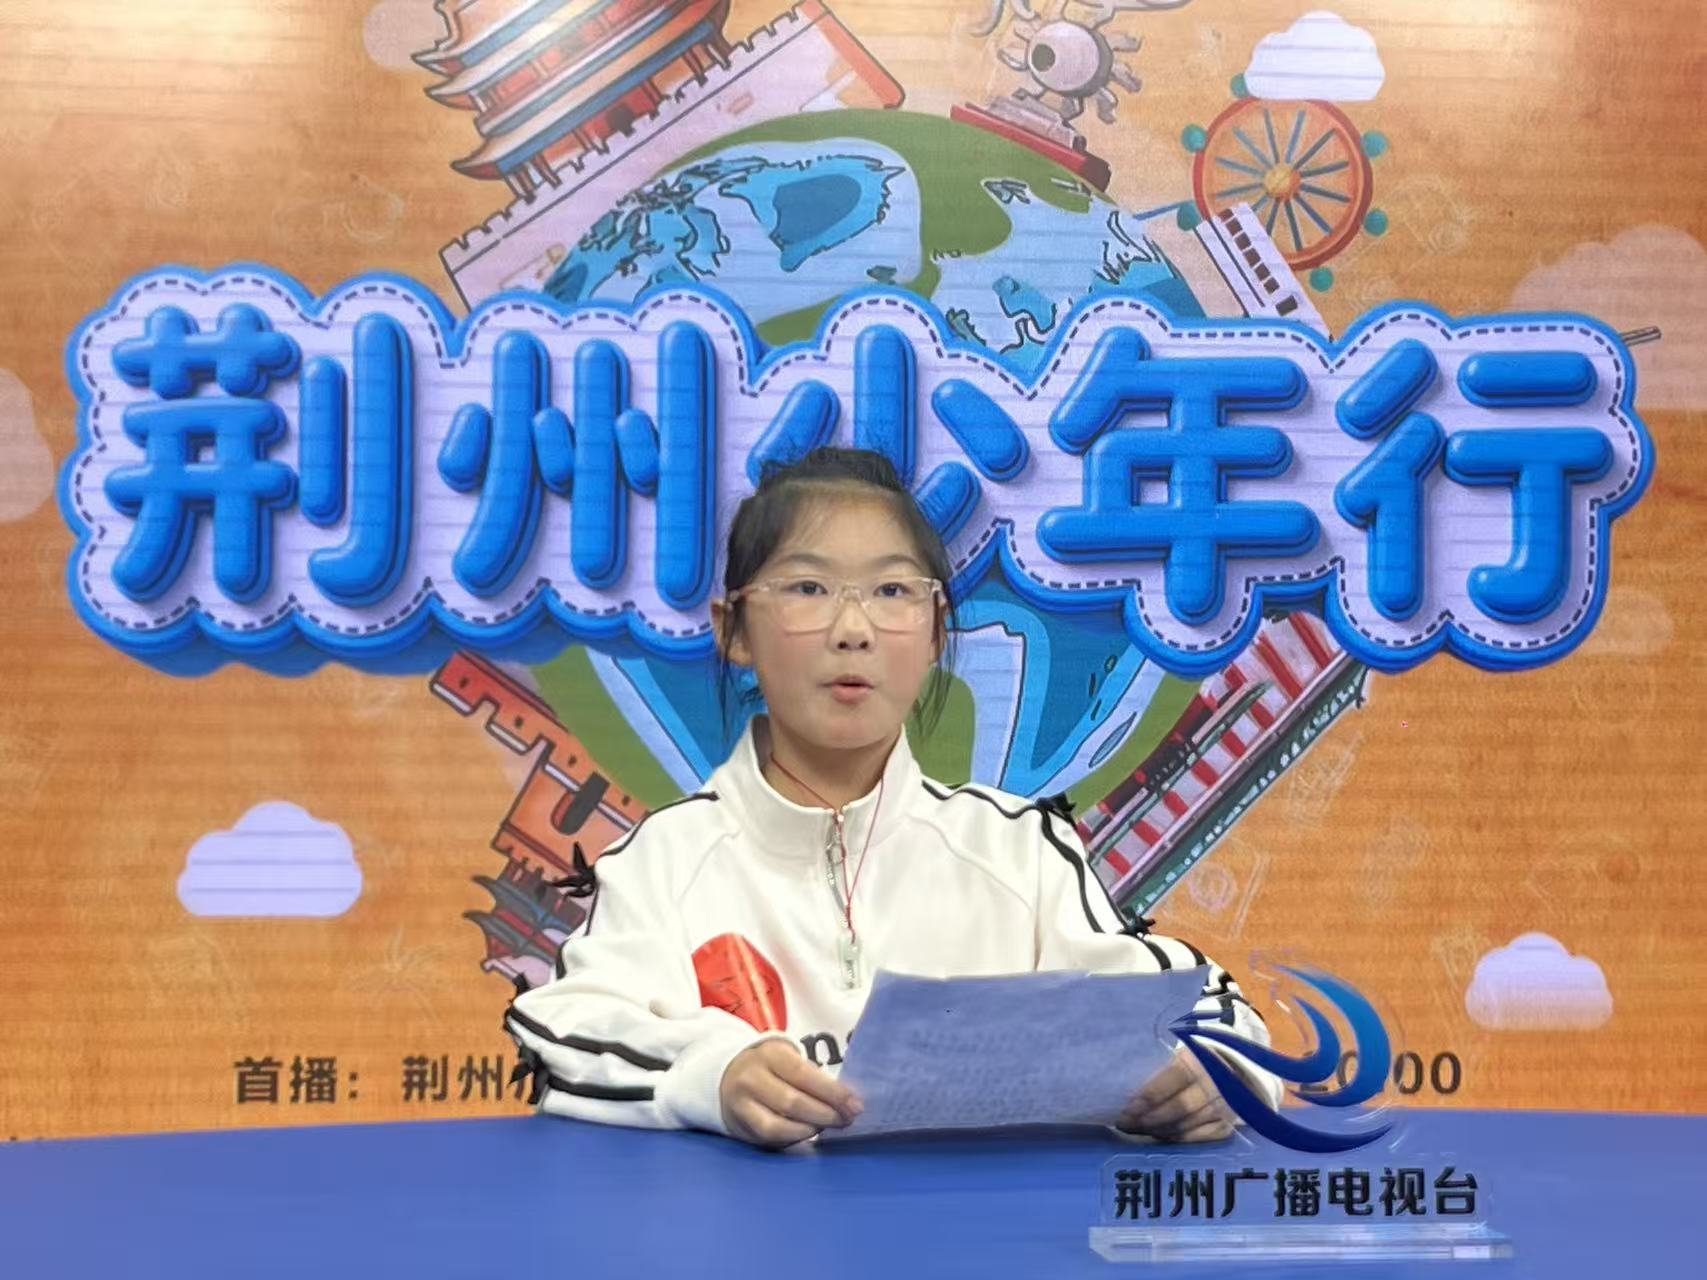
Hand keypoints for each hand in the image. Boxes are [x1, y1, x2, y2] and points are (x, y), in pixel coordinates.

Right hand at [719, 1039, 862, 1148]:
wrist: (728, 1076)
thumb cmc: (772, 1068)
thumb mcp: (788, 1058)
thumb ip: (813, 1076)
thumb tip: (848, 1100)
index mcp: (769, 1055)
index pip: (803, 1074)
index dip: (832, 1092)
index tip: (855, 1104)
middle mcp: (751, 1078)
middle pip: (792, 1102)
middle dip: (826, 1114)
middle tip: (847, 1119)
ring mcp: (741, 1104)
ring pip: (778, 1125)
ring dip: (810, 1129)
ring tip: (828, 1126)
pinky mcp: (739, 1126)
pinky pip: (769, 1138)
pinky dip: (794, 1138)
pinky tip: (808, 1133)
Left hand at [1116, 1049, 1233, 1142]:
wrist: (1232, 1070)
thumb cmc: (1194, 1060)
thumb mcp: (1179, 1055)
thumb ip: (1159, 1069)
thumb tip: (1125, 1086)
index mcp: (1199, 1061)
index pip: (1173, 1079)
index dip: (1149, 1096)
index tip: (1127, 1108)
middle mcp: (1214, 1086)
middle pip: (1178, 1108)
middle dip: (1147, 1119)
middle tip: (1124, 1123)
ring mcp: (1223, 1109)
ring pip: (1185, 1126)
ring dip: (1156, 1130)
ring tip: (1134, 1129)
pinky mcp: (1225, 1126)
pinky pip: (1196, 1139)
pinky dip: (1174, 1138)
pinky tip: (1157, 1135)